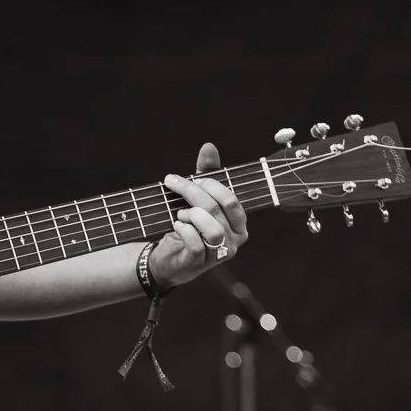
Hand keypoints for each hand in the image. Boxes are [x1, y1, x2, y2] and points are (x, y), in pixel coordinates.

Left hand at [151, 142, 248, 286]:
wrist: (172, 256)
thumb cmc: (190, 224)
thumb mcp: (198, 197)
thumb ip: (206, 173)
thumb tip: (209, 147)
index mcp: (239, 223)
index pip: (231, 199)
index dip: (209, 184)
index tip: (188, 177)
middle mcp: (234, 240)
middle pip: (217, 209)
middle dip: (191, 191)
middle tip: (172, 183)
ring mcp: (219, 254)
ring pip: (212, 229)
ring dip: (191, 215)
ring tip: (180, 213)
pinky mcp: (201, 263)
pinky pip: (197, 245)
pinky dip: (184, 230)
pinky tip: (176, 224)